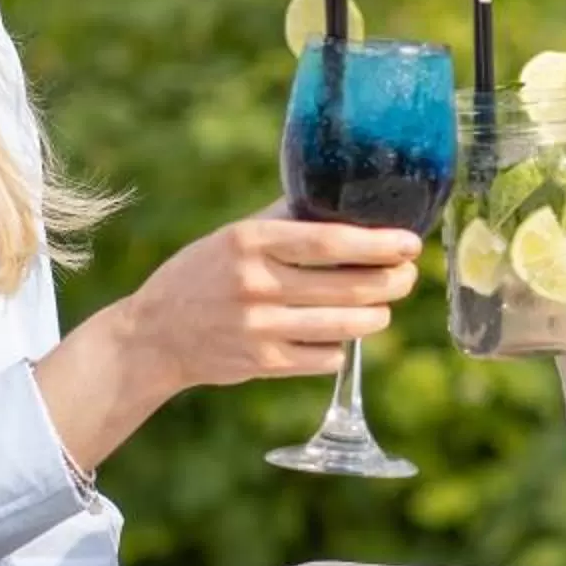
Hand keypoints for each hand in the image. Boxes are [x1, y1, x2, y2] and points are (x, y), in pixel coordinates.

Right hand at [118, 205, 421, 392]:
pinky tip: (339, 336)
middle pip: (346, 285)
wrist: (155, 334)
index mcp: (251, 241)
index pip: (330, 241)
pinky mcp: (261, 363)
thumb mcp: (234, 235)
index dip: (378, 243)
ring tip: (382, 308)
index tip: (410, 243)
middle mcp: (255, 283)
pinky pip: (324, 357)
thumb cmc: (203, 274)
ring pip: (342, 325)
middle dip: (390, 282)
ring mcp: (259, 327)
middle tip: (407, 276)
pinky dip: (340, 347)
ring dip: (375, 317)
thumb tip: (343, 203)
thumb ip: (284, 220)